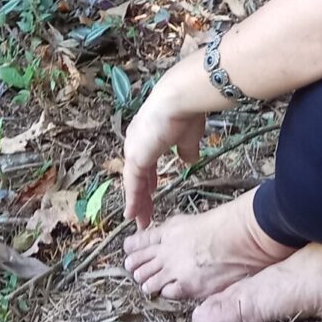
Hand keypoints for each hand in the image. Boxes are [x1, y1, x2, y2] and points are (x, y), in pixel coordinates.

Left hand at [121, 80, 207, 229]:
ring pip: (134, 182)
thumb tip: (188, 161)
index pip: (146, 163)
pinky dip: (132, 200)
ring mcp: (134, 150)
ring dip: (137, 203)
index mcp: (147, 136)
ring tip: (140, 222)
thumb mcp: (188, 137)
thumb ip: (186, 150)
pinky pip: (133, 184)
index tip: (153, 191)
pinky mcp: (135, 158)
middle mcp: (136, 143)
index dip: (149, 179)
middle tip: (144, 214)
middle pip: (137, 175)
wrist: (179, 99)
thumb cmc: (186, 113)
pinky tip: (132, 215)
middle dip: (142, 196)